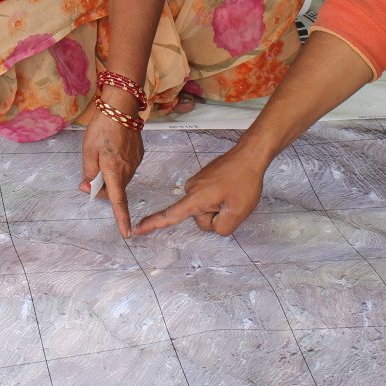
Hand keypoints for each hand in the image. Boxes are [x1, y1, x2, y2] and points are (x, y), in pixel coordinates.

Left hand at [81, 111, 143, 237]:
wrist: (121, 108)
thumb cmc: (102, 127)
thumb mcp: (88, 150)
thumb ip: (89, 172)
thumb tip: (89, 187)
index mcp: (114, 171)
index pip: (118, 201)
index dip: (122, 218)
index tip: (126, 233)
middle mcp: (128, 170)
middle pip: (116, 190)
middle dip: (103, 189)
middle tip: (88, 178)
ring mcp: (135, 162)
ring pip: (120, 178)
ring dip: (110, 176)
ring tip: (100, 156)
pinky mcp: (138, 154)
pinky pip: (126, 168)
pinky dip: (117, 166)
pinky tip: (112, 150)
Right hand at [134, 144, 267, 236]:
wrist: (249, 156)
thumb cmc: (244, 181)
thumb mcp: (238, 212)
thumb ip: (222, 228)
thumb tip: (213, 225)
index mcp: (195, 198)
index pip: (170, 215)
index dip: (153, 224)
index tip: (137, 229)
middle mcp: (191, 189)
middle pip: (199, 217)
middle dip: (216, 216)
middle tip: (233, 203)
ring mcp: (197, 183)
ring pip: (205, 208)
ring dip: (219, 207)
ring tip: (233, 194)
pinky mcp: (203, 180)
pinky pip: (209, 199)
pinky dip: (220, 199)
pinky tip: (231, 190)